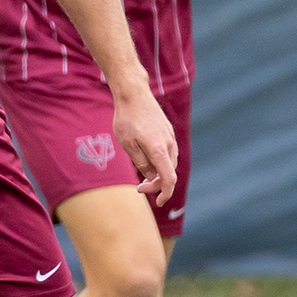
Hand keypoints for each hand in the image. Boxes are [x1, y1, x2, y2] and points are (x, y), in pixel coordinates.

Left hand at [112, 87, 177, 206]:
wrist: (134, 93)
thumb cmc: (127, 119)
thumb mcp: (127, 145)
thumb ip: (140, 163)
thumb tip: (150, 177)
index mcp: (159, 149)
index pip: (169, 179)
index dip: (165, 193)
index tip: (158, 202)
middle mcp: (169, 144)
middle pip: (169, 172)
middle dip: (156, 184)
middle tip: (138, 186)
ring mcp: (170, 137)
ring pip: (169, 163)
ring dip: (158, 172)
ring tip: (140, 173)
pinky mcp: (167, 132)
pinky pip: (167, 153)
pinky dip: (160, 161)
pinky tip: (145, 158)